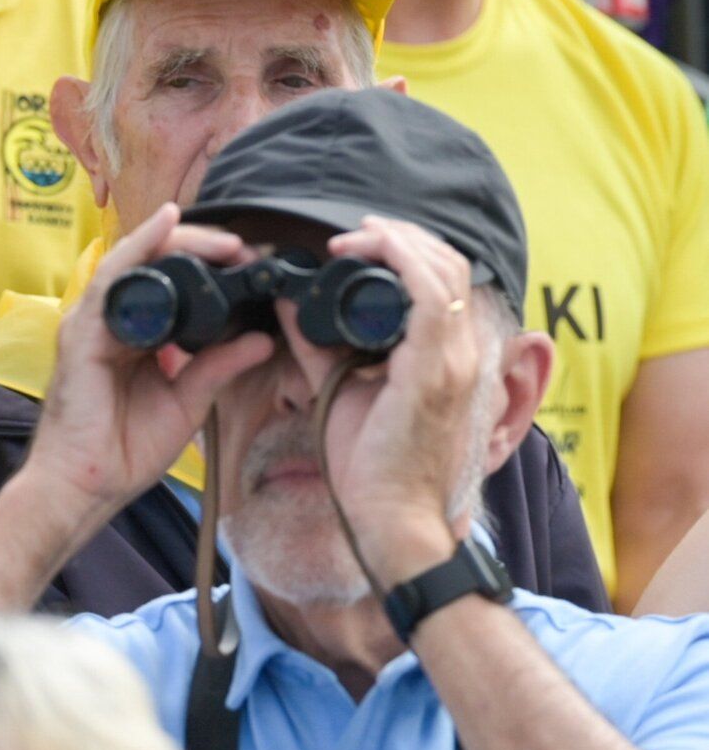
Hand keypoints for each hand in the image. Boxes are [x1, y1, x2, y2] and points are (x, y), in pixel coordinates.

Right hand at [24, 204, 274, 511]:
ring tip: (225, 241)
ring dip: (181, 242)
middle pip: (154, 265)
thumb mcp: (187, 402)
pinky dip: (139, 246)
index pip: (170, 284)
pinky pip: (112, 278)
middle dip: (202, 249)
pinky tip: (166, 223)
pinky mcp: (81, 331)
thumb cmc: (123, 450)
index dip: (209, 266)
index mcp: (135, 336)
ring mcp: (92, 323)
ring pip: (136, 262)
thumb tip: (261, 339)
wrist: (85, 487)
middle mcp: (111, 322)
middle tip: (246, 249)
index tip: (251, 263)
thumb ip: (218, 367)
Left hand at [317, 216, 483, 580]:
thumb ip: (318, 344)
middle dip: (402, 236)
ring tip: (355, 237)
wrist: (388, 518)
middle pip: (450, 264)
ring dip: (398, 242)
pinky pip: (430, 296)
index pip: (446, 281)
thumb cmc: (369, 464)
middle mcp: (463, 353)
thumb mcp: (341, 387)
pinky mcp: (434, 370)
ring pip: (444, 270)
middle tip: (355, 232)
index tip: (358, 242)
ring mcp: (454, 360)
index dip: (408, 249)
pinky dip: (400, 261)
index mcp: (448, 356)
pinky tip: (368, 250)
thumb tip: (286, 302)